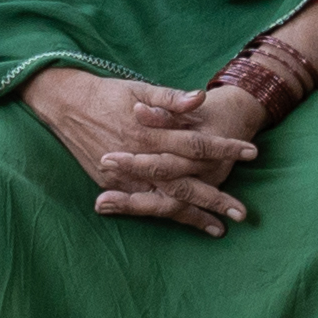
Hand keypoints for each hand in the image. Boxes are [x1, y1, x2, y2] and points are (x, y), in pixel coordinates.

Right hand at [24, 66, 253, 232]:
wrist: (65, 104)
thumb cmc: (108, 94)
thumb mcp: (140, 88)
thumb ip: (171, 99)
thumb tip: (201, 97)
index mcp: (150, 133)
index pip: (196, 144)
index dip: (225, 148)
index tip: (251, 153)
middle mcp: (140, 158)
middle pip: (185, 183)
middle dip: (214, 199)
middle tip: (242, 213)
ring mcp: (125, 177)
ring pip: (165, 202)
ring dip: (193, 216)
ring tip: (219, 229)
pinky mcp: (113, 185)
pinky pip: (144, 206)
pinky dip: (167, 216)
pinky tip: (185, 223)